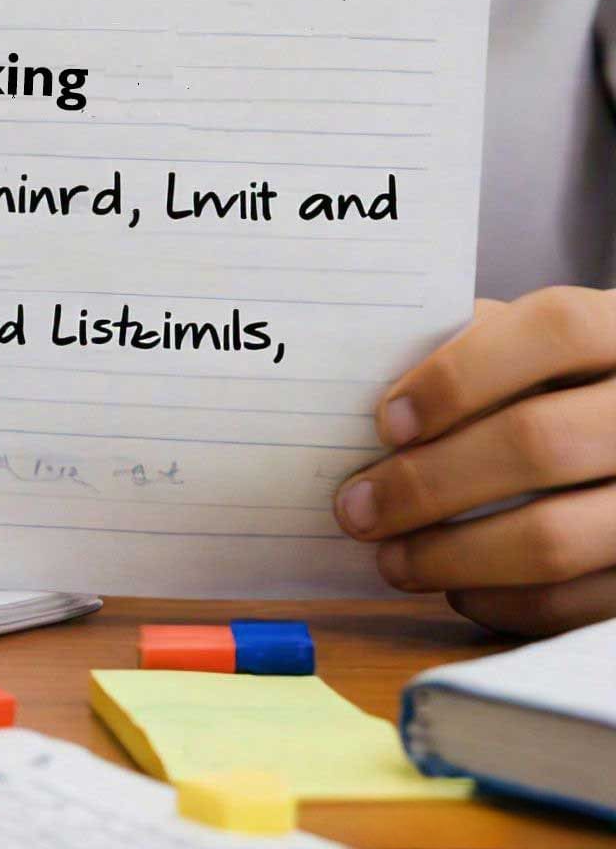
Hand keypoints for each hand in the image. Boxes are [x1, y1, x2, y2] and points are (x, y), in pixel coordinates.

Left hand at [334, 288, 615, 635]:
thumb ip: (473, 347)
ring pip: (554, 538)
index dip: (459, 376)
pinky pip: (577, 602)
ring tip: (392, 559)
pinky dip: (502, 602)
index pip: (550, 332)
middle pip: (537, 443)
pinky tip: (456, 589)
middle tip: (357, 508)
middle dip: (426, 483)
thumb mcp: (534, 347)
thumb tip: (374, 391)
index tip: (387, 422)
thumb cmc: (567, 382)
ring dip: (451, 556)